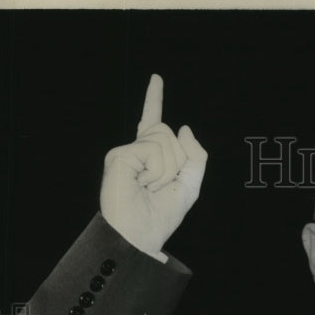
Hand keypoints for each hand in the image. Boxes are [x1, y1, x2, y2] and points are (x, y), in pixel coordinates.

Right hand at [100, 74, 206, 257]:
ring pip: (164, 139)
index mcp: (150, 156)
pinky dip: (155, 170)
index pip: (153, 122)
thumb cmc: (161, 216)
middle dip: (177, 162)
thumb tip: (184, 127)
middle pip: (170, 134)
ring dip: (166, 169)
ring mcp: (126, 151)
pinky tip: (142, 183)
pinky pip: (153, 150)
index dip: (154, 99)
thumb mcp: (190, 186)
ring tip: (149, 187)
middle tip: (159, 187)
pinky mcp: (119, 155)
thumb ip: (195, 157)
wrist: (140, 235)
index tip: (156, 78)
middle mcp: (136, 150)